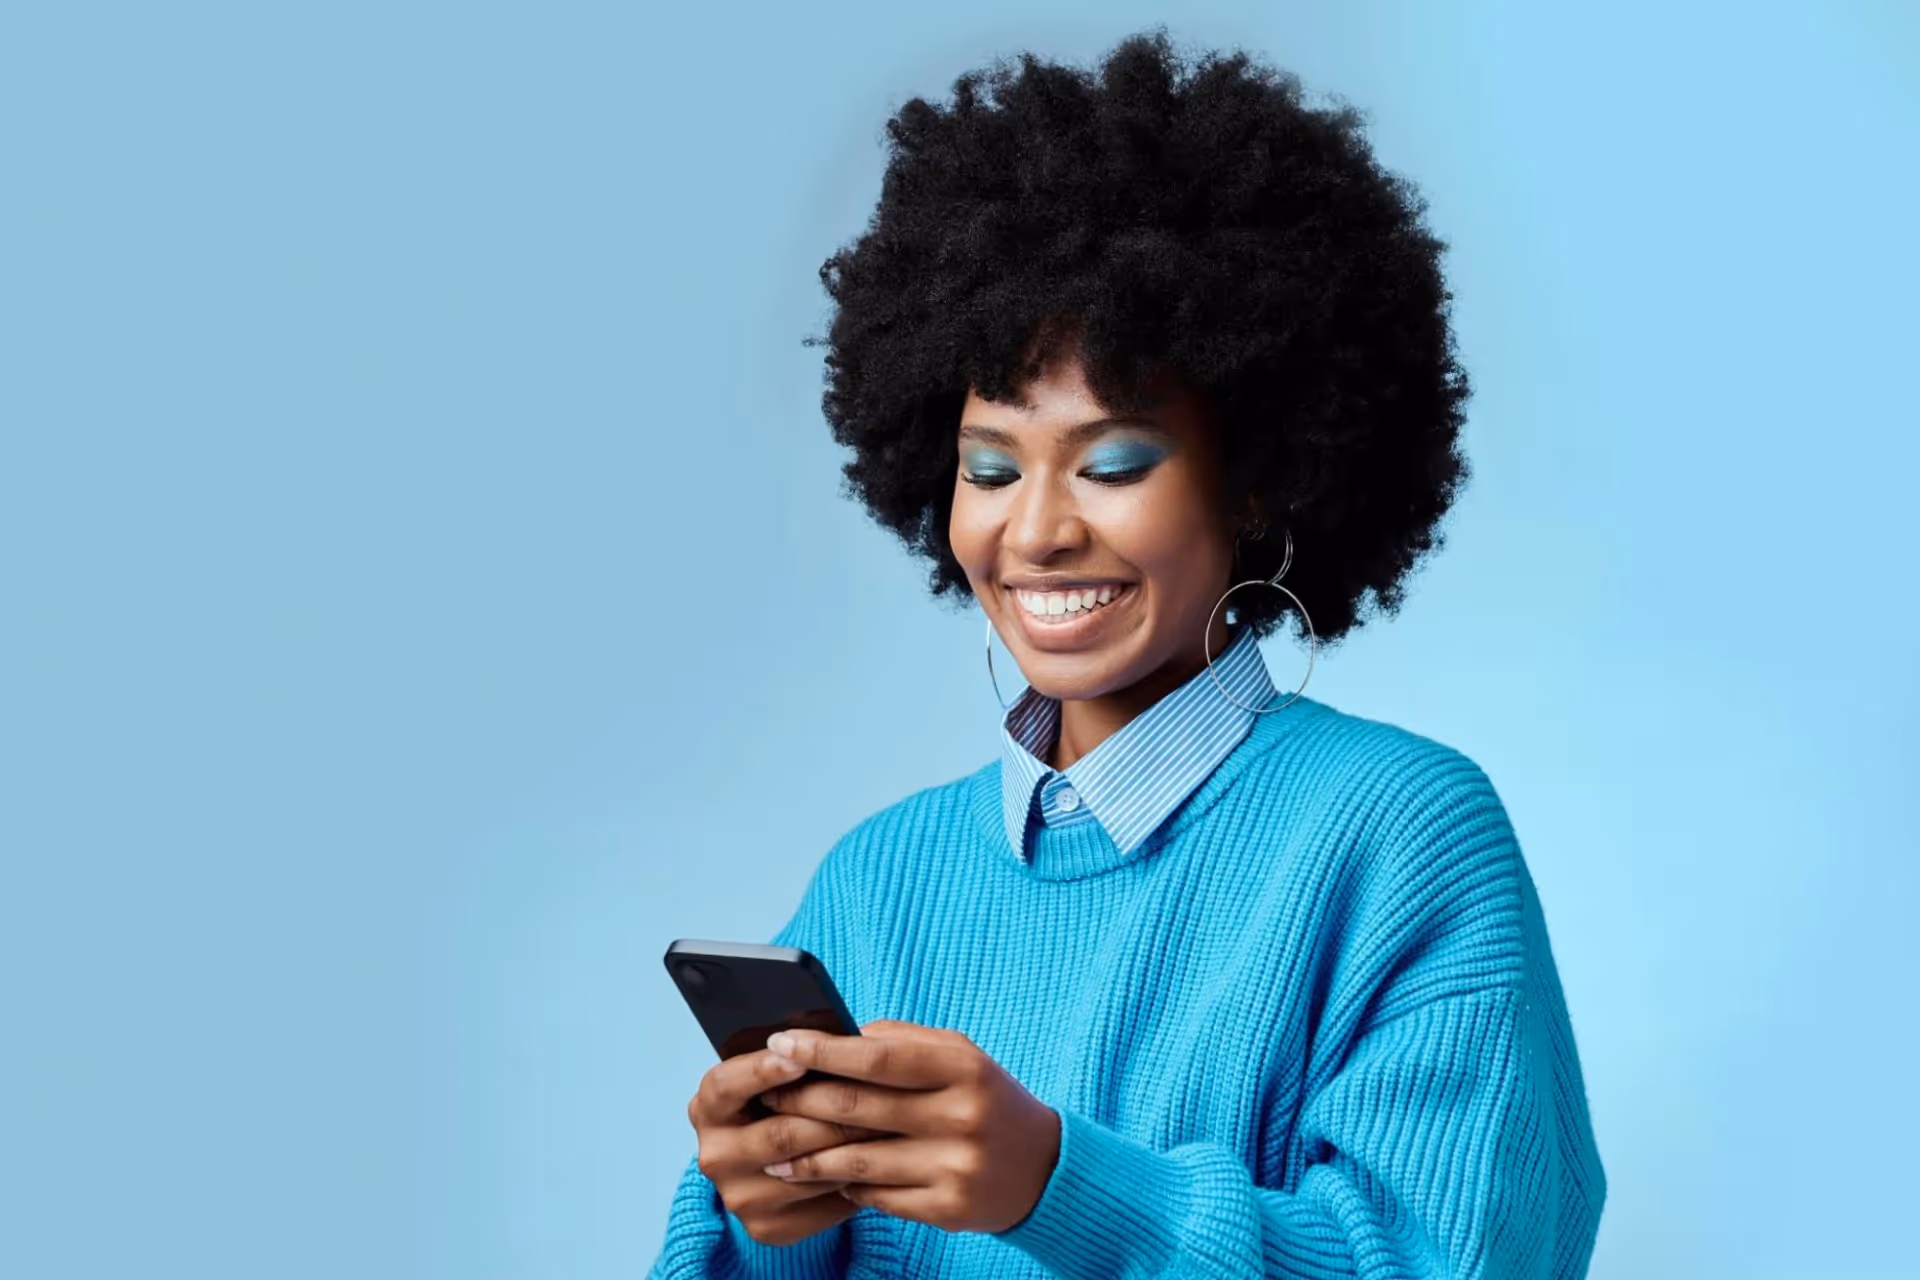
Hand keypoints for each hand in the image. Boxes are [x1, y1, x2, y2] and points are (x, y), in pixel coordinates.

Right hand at [685, 1045, 895, 1245]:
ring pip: (808, 1171)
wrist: (776, 1161)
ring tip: (891, 1125)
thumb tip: (835, 1040)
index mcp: (708, 1107)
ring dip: (853, 1148)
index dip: (764, 1070)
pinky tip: (879, 1160)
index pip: (727, 1086)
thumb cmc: (786, 1099)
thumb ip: (794, 1058)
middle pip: (781, 1134)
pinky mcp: (767, 1229)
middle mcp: (715, 1155)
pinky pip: (821, 1203)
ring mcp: (739, 1197)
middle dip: (835, 1113)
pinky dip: (853, 1180)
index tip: (803, 1059)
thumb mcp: (777, 1073)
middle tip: (880, 1096)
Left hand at [755, 1020, 1061, 1234]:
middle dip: (802, 1101)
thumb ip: (902, 1041)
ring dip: (808, 1157)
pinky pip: (877, 1197)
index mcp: (964, 1068)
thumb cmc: (985, 1098)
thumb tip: (833, 1037)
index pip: (879, 1055)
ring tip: (776, 1151)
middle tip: (766, 1096)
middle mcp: (963, 1116)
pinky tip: (823, 1176)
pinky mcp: (949, 1209)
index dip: (824, 1050)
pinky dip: (845, 1185)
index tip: (780, 1041)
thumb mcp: (960, 1056)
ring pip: (859, 1161)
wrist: (1044, 1167)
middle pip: (860, 1108)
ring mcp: (957, 1167)